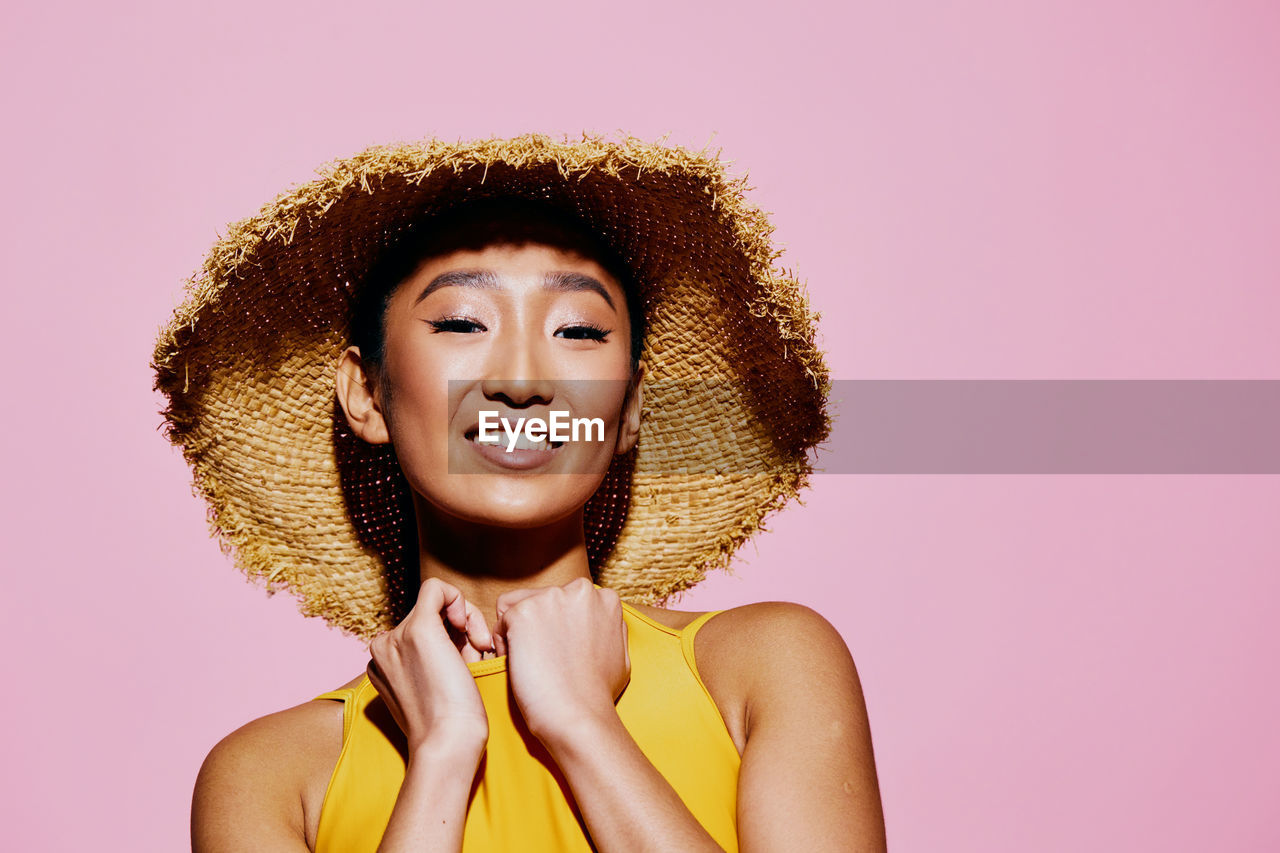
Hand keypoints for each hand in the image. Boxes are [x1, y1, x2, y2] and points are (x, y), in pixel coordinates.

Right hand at [366, 577, 494, 754]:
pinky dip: (460, 601)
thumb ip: (439, 656)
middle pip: (430, 614)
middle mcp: (382, 647)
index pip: (421, 629)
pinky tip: (472, 633)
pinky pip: (437, 589)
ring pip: (436, 602)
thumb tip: (461, 632)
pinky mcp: (417, 630)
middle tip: (479, 658)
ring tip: (478, 655)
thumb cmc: (452, 727)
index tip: (470, 660)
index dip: (452, 638)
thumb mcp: (438, 685)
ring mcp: (396, 638)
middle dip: (460, 630)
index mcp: (384, 662)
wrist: (447, 746)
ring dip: (465, 622)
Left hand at [493, 577, 630, 743]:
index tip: (560, 652)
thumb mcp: (618, 650)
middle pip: (541, 599)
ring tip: (533, 665)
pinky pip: (501, 623)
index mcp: (604, 598)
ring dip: (519, 634)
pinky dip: (505, 645)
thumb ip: (604, 628)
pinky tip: (521, 667)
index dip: (557, 628)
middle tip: (544, 660)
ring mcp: (551, 598)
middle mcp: (580, 590)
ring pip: (518, 608)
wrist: (580, 715)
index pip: (565, 601)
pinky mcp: (523, 612)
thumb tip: (593, 625)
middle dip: (537, 626)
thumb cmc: (598, 694)